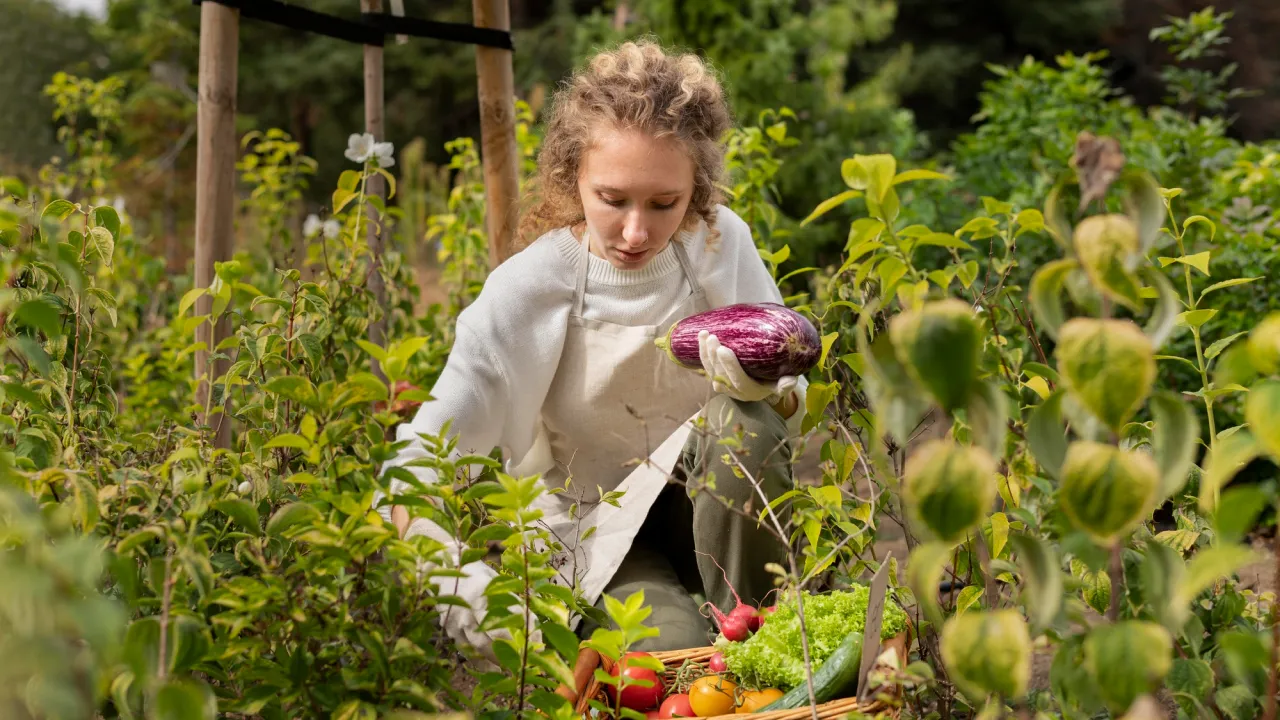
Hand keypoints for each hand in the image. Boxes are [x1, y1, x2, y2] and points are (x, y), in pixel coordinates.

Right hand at [406, 519, 541, 667]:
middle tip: (528, 661)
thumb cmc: (475, 574)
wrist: (441, 569)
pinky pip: (466, 650)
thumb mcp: (494, 580)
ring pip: (478, 647)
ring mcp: (456, 621)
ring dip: (497, 659)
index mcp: (482, 592)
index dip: (523, 633)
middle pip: (491, 636)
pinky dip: (480, 662)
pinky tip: (494, 669)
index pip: (507, 617)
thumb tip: (530, 621)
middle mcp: (467, 608)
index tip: (537, 645)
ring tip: (514, 668)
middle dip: (511, 651)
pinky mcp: (449, 630)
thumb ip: (509, 598)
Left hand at [699, 330, 797, 403]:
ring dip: (705, 351)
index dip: (730, 366)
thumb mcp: (782, 385)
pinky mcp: (715, 377)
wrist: (760, 388)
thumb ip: (785, 385)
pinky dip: (702, 351)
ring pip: (710, 369)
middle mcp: (733, 390)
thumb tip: (789, 381)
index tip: (724, 349)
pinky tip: (701, 336)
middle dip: (714, 356)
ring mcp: (722, 384)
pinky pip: (706, 365)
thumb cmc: (774, 382)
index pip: (738, 380)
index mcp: (750, 392)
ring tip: (705, 334)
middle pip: (720, 373)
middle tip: (712, 338)